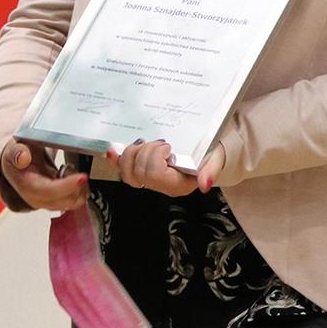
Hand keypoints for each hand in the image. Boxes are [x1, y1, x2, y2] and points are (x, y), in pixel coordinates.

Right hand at [0, 140, 87, 211]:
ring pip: (71, 203)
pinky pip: (73, 200)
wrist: (15, 160)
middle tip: (78, 169)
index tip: (82, 177)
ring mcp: (47, 202)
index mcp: (26, 186)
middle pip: (64, 201)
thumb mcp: (14, 147)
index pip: (49, 192)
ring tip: (71, 170)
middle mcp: (36, 198)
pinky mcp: (56, 201)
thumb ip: (17, 151)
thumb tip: (22, 158)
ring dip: (79, 188)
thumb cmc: (16, 154)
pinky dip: (79, 190)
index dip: (67, 186)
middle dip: (77, 187)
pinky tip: (73, 177)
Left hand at [106, 139, 225, 196]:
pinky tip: (112, 150)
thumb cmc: (210, 154)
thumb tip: (205, 184)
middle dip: (144, 152)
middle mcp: (161, 186)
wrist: (207, 150)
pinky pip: (123, 169)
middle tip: (158, 142)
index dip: (155, 158)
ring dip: (130, 154)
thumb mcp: (214, 159)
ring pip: (127, 175)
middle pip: (138, 174)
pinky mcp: (141, 170)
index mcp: (178, 184)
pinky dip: (116, 160)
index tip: (167, 146)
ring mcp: (150, 180)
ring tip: (144, 142)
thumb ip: (210, 171)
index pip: (155, 175)